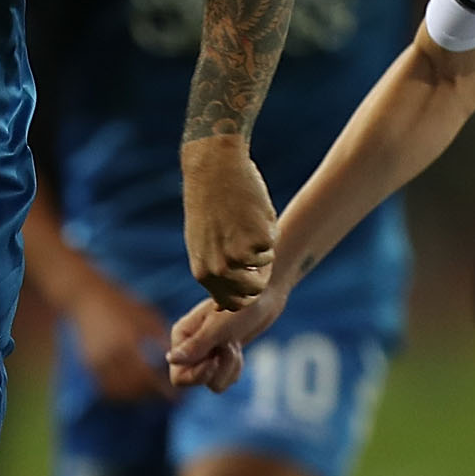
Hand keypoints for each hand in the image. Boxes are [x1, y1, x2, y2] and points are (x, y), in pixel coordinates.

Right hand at [69, 277, 170, 402]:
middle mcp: (109, 356)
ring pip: (120, 392)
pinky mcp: (89, 366)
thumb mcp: (146, 317)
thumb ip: (161, 339)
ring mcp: (96, 363)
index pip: (148, 377)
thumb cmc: (122, 305)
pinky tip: (133, 389)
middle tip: (166, 396)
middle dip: (152, 395)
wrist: (85, 298)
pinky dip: (121, 393)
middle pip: (134, 388)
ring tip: (151, 394)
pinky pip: (107, 389)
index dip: (163, 391)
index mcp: (126, 343)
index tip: (177, 397)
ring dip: (136, 397)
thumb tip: (180, 360)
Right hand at [165, 288, 282, 392]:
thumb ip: (196, 345)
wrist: (261, 297)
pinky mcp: (219, 358)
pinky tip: (238, 349)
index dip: (198, 375)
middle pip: (195, 382)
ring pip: (213, 383)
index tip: (214, 359)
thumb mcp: (218, 327)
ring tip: (235, 345)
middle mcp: (189, 347)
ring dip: (229, 367)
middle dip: (217, 370)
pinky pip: (224, 379)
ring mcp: (205, 354)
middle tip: (229, 347)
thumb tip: (170, 359)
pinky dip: (235, 368)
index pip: (179, 376)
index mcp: (182, 337)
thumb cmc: (240, 306)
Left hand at [181, 137, 275, 310]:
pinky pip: (272, 244)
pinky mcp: (260, 240)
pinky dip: (268, 230)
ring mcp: (240, 256)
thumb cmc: (207, 204)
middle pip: (253, 290)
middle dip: (260, 274)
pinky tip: (252, 212)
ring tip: (246, 223)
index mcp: (203, 272)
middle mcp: (221, 270)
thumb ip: (214, 272)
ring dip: (262, 246)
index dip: (246, 293)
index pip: (232, 303)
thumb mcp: (202, 243)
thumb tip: (224, 304)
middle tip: (254, 247)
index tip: (250, 277)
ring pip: (266, 264)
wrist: (213, 170)